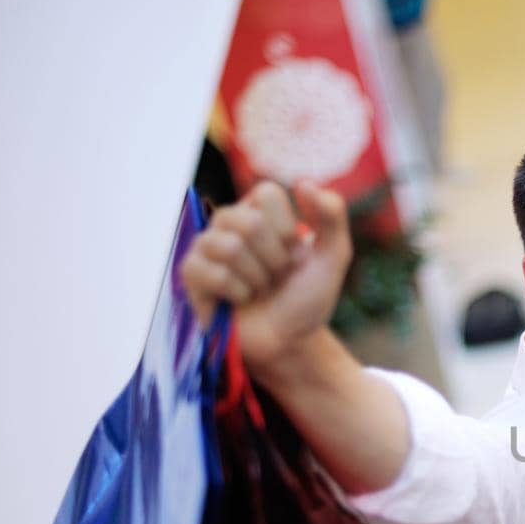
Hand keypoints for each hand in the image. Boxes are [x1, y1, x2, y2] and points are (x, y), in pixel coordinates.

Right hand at [179, 179, 351, 371]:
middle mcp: (229, 222)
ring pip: (228, 246)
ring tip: (259, 289)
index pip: (266, 193)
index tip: (293, 253)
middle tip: (275, 276)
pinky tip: (240, 300)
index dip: (287, 229)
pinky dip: (237, 293)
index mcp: (259, 211)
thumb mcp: (334, 256)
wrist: (290, 341)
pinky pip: (212, 273)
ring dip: (256, 278)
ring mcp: (206, 247)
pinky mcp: (191, 274)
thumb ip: (331, 216)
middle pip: (247, 221)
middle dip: (274, 258)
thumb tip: (303, 182)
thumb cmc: (307, 297)